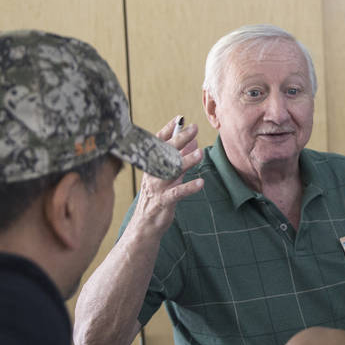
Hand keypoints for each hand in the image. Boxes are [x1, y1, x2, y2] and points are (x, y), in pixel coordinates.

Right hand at [132, 116, 204, 236]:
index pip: (157, 144)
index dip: (168, 130)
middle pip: (164, 153)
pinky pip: (176, 194)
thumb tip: (193, 142)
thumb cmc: (158, 198)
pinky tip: (200, 183)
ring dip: (185, 162)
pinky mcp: (162, 203)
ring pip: (170, 172)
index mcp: (151, 166)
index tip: (179, 118)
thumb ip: (180, 160)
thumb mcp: (169, 176)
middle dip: (179, 139)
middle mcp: (152, 174)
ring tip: (200, 153)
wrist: (144, 226)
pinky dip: (188, 187)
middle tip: (193, 129)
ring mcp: (156, 188)